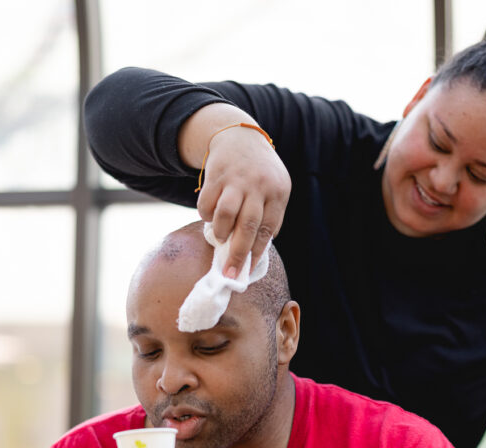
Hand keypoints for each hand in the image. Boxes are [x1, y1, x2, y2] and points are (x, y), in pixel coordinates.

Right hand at [195, 125, 290, 278]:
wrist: (239, 137)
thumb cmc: (259, 173)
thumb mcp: (274, 188)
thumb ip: (268, 216)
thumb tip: (254, 253)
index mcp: (278, 192)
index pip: (268, 229)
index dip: (257, 252)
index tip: (247, 270)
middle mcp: (259, 185)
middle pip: (248, 227)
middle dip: (238, 254)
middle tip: (229, 273)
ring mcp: (237, 179)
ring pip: (226, 215)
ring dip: (221, 233)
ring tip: (221, 238)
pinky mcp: (216, 175)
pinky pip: (207, 204)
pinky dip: (207, 216)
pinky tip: (211, 216)